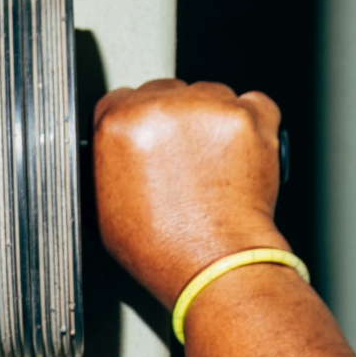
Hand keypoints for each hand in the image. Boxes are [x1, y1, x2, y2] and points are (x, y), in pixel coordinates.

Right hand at [93, 79, 286, 307]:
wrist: (215, 264)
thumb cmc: (163, 249)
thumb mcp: (104, 208)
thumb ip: (106, 163)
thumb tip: (115, 149)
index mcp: (120, 125)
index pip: (119, 100)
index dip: (134, 123)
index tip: (146, 139)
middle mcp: (162, 108)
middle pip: (164, 92)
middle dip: (172, 120)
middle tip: (180, 159)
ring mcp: (209, 108)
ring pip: (207, 94)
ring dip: (208, 119)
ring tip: (210, 164)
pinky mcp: (249, 116)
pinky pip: (251, 104)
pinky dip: (248, 123)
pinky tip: (235, 155)